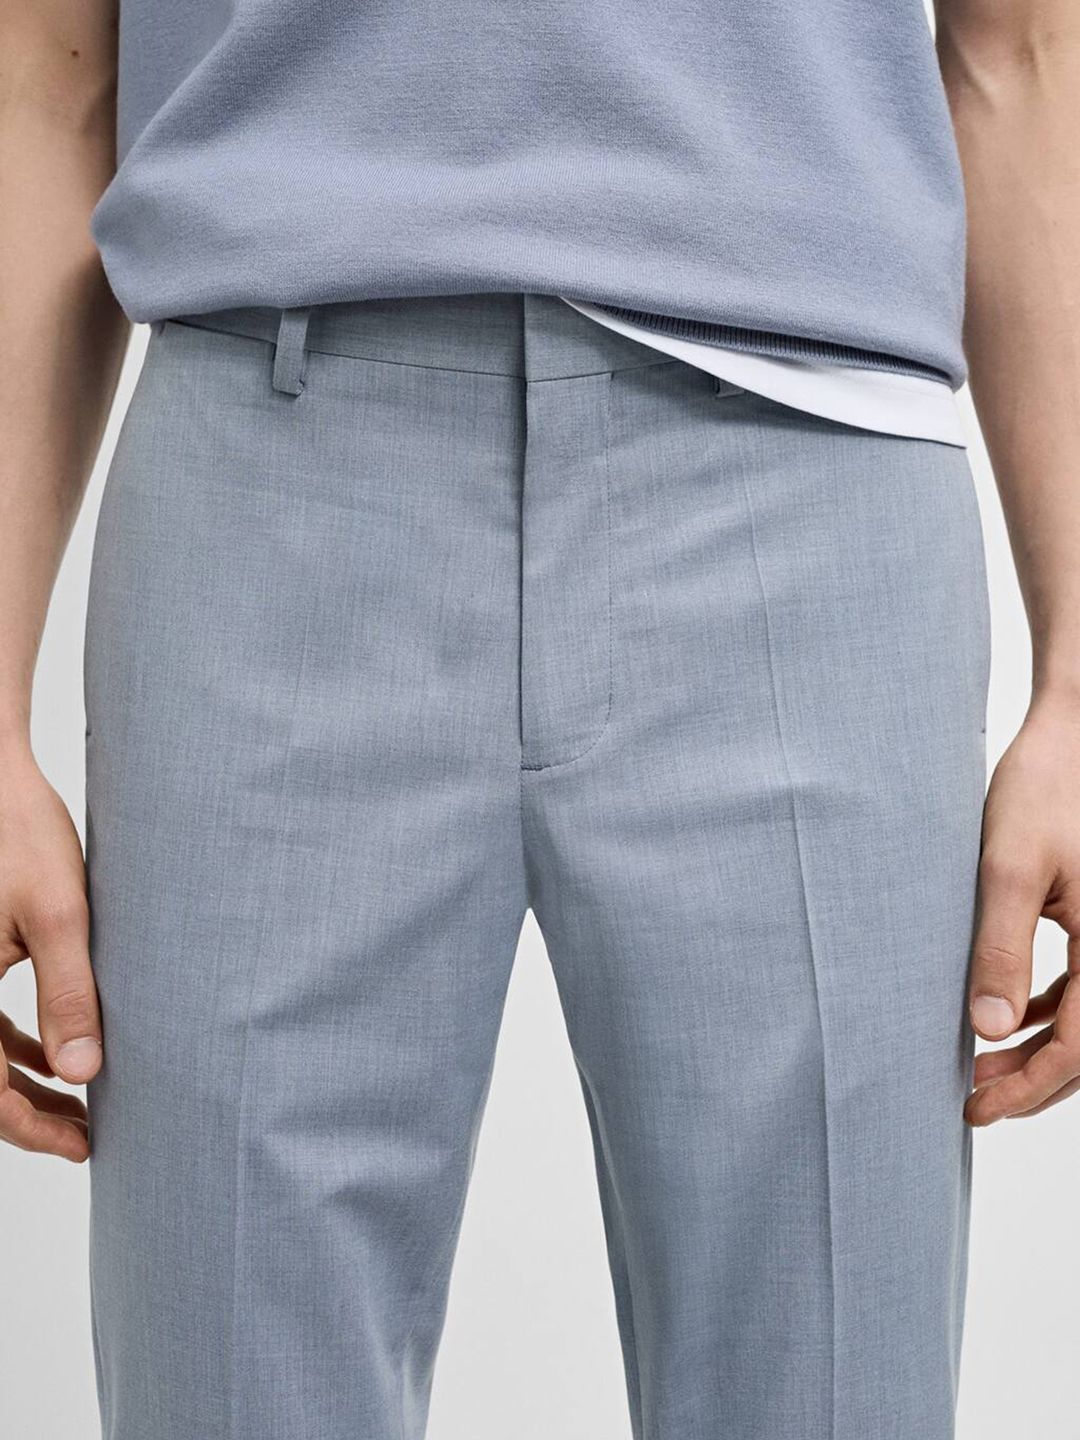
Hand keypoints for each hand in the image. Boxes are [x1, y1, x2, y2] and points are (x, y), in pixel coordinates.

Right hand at [0, 747, 100, 1160]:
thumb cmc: (18, 832)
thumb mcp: (58, 915)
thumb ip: (70, 995)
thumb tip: (85, 1073)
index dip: (31, 1127)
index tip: (82, 1146)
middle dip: (31, 1112)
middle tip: (87, 1135)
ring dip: (22, 1081)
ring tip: (81, 1101)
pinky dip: (13, 1043)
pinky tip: (58, 1051)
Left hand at [966, 695, 1079, 1124]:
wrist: (1075, 733)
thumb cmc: (1045, 788)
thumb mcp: (1009, 868)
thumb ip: (1000, 949)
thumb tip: (987, 1029)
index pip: (1079, 1049)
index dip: (1028, 1087)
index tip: (977, 1107)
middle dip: (1034, 1081)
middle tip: (973, 1100)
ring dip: (1040, 1048)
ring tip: (982, 1068)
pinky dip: (1051, 1011)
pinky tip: (1008, 1015)